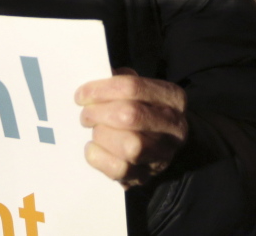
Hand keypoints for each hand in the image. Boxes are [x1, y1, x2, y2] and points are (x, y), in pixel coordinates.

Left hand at [76, 69, 187, 188]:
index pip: (133, 87)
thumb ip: (120, 81)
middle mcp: (174, 126)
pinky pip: (119, 169)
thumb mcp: (141, 90)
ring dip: (102, 135)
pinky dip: (99, 158)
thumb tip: (95, 78)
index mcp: (172, 97)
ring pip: (129, 145)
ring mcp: (163, 154)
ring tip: (94, 130)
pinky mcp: (147, 176)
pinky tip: (93, 148)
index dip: (102, 89)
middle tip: (85, 114)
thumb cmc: (146, 110)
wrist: (164, 144)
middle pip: (130, 115)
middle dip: (99, 113)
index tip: (81, 94)